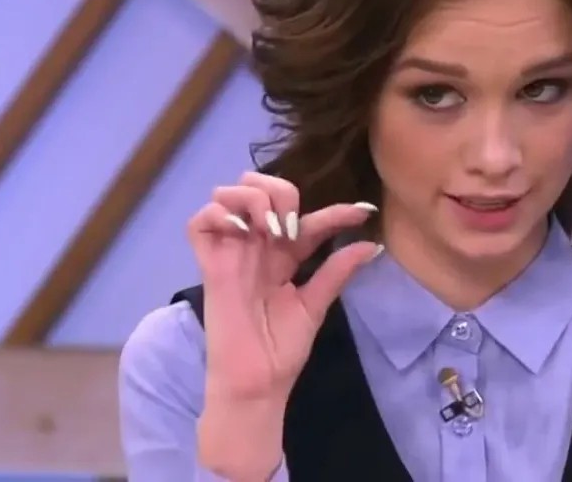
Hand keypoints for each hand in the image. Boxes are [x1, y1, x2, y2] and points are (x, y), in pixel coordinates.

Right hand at [187, 171, 380, 478]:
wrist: (258, 382)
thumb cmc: (281, 350)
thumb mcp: (315, 305)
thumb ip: (337, 272)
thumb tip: (371, 245)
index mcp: (282, 256)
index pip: (306, 219)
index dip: (335, 211)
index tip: (363, 213)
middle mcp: (255, 247)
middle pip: (258, 188)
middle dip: (279, 191)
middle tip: (292, 224)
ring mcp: (230, 252)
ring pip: (226, 194)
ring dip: (252, 199)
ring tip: (269, 227)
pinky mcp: (209, 264)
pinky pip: (200, 222)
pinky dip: (219, 213)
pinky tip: (242, 230)